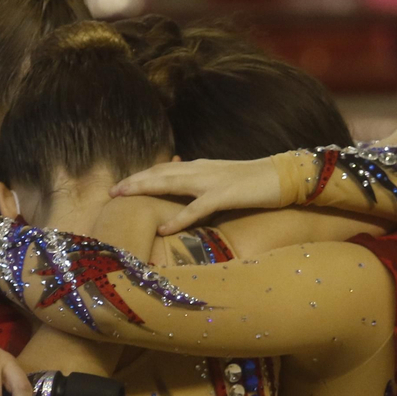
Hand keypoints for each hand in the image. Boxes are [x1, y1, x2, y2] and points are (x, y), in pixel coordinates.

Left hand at [110, 158, 284, 234]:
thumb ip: (204, 186)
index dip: (141, 176)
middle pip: (160, 173)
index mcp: (200, 167)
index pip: (164, 169)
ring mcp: (212, 181)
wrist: (284, 176)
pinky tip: (163, 228)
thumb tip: (186, 194)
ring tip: (124, 198)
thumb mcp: (224, 181)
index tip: (121, 185)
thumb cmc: (256, 182)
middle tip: (112, 192)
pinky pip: (196, 209)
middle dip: (134, 181)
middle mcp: (201, 170)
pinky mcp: (225, 195)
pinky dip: (178, 219)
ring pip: (170, 183)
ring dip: (145, 189)